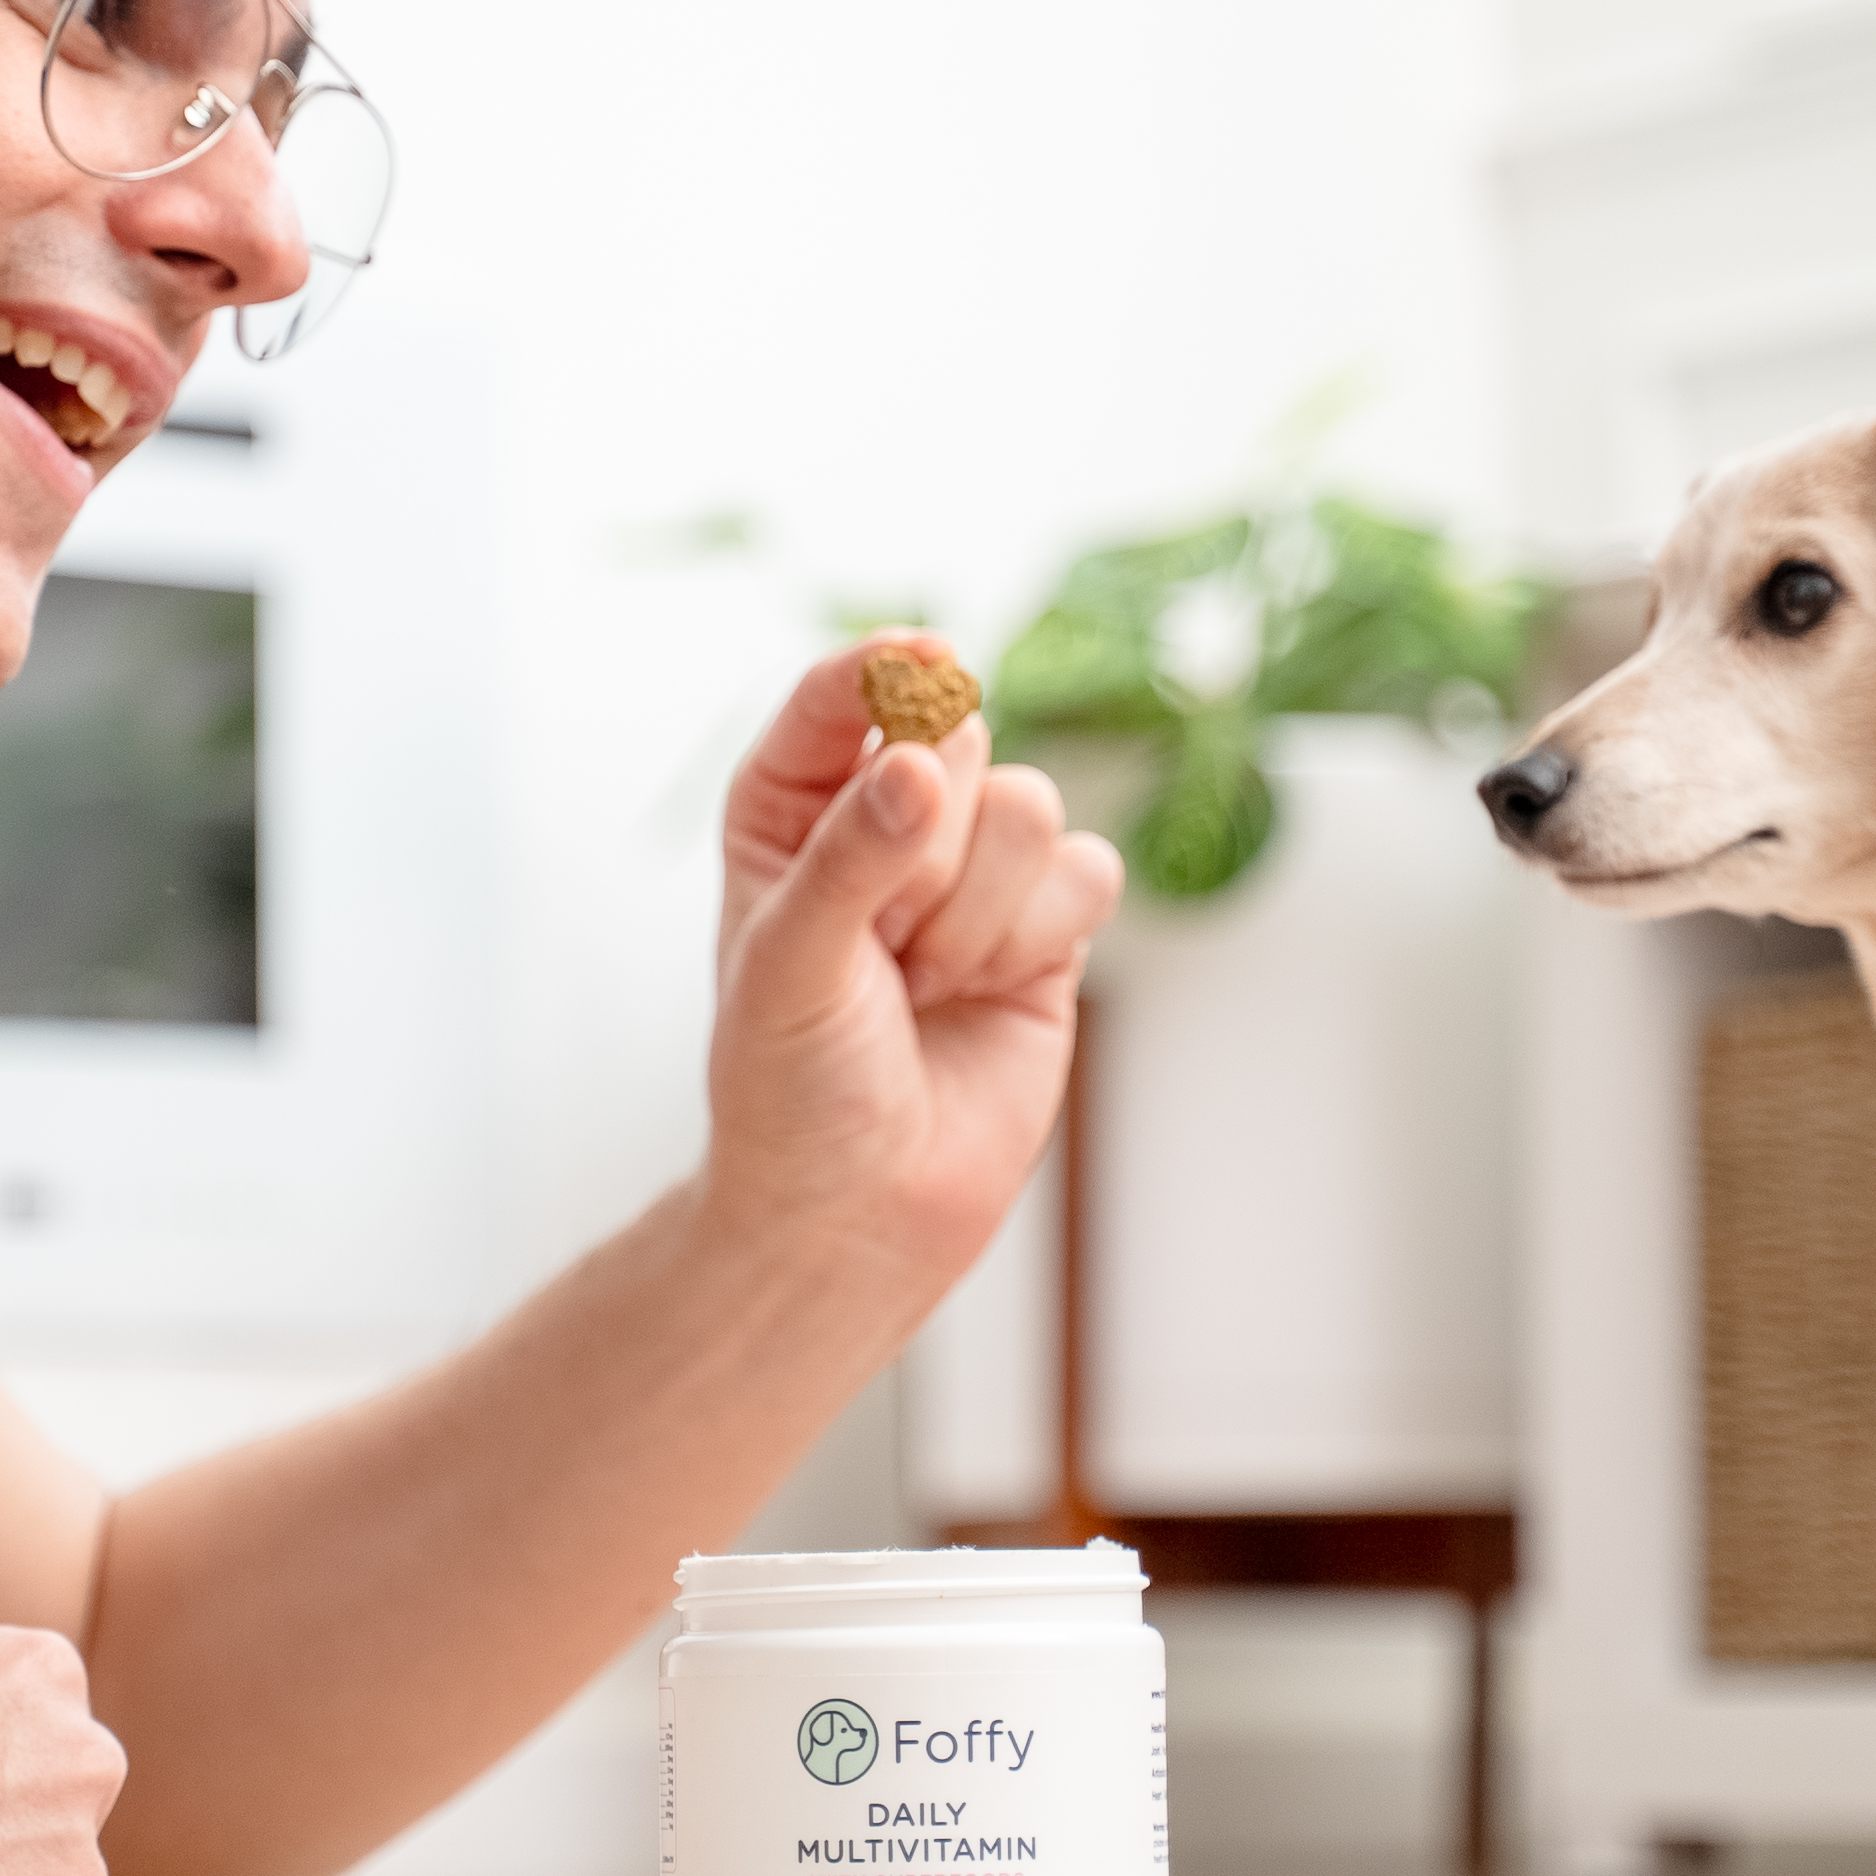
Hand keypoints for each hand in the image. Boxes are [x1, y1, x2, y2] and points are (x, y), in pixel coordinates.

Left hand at [700, 637, 1124, 1284]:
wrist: (859, 1210)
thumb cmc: (790, 1084)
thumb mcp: (787, 961)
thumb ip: (851, 853)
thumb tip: (919, 759)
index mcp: (792, 807)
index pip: (842, 698)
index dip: (886, 672)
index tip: (924, 665)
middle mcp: (888, 819)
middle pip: (958, 741)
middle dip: (928, 851)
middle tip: (882, 946)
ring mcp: (975, 870)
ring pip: (1030, 804)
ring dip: (979, 911)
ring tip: (923, 984)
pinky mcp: (1049, 924)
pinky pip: (1088, 870)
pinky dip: (1038, 937)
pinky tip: (984, 994)